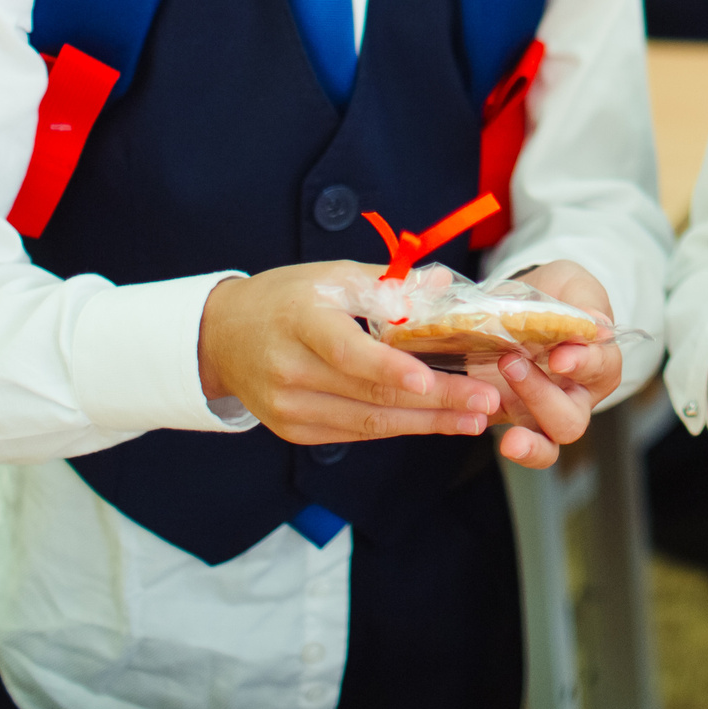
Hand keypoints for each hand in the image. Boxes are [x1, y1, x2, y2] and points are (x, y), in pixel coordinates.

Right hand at [196, 263, 501, 445]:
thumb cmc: (286, 299)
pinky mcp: (294, 430)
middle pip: (369, 393)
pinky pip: (355, 432)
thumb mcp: (333, 276)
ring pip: (367, 421)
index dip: (390, 369)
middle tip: (484, 402)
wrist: (223, 337)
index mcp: (300, 323)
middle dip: (435, 401)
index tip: (429, 380)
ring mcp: (289, 407)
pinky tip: (435, 422)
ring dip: (426, 423)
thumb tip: (440, 280)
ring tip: (473, 419)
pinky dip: (398, 427)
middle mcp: (290, 370)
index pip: (347, 352)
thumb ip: (388, 283)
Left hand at [467, 260, 624, 469]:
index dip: (582, 364)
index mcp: (599, 363)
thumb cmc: (558, 294)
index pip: (600, 368)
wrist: (523, 303)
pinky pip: (514, 444)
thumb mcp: (572, 284)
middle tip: (511, 363)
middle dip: (542, 397)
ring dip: (529, 442)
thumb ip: (583, 302)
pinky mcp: (510, 415)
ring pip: (548, 445)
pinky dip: (499, 442)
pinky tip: (480, 426)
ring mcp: (542, 412)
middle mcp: (575, 396)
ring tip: (509, 437)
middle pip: (571, 420)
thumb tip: (597, 323)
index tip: (559, 357)